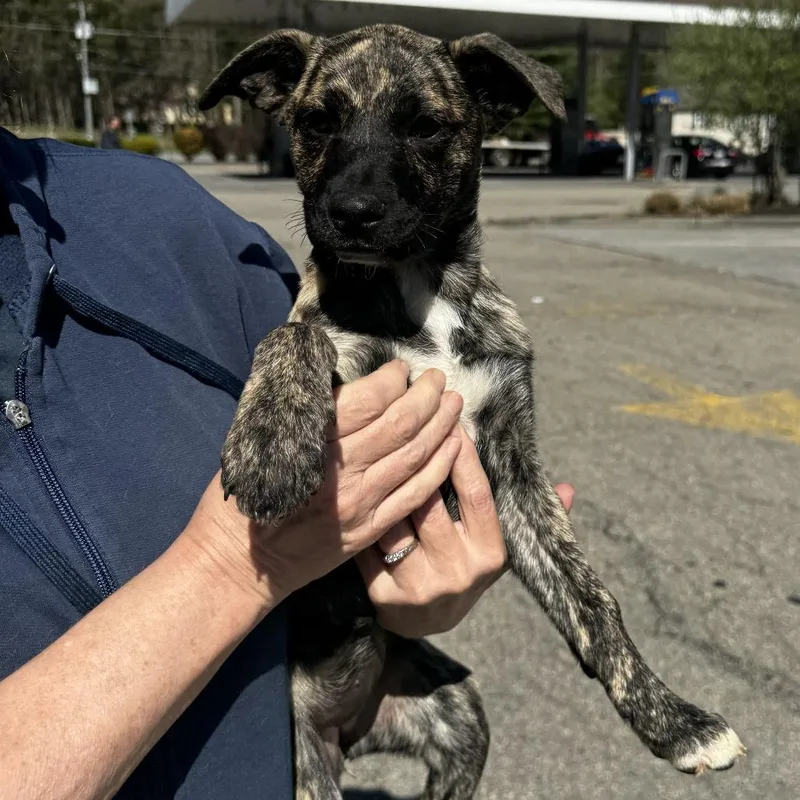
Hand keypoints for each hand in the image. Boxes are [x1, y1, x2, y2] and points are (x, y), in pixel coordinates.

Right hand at [185, 361, 465, 608]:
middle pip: (398, 425)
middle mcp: (341, 473)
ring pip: (414, 455)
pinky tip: (454, 446)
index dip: (389, 380)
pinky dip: (440, 466)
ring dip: (441, 425)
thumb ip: (305, 419)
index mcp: (309, 445)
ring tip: (454, 403)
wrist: (240, 563)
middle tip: (439, 378)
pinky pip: (416, 493)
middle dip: (426, 396)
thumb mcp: (258, 444)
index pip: (364, 402)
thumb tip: (348, 389)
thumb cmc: (242, 497)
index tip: (400, 368)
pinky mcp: (370, 528)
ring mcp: (360, 504)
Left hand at [357, 430, 574, 637]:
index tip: (449, 421)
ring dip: (385, 487)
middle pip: (430, 504)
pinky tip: (360, 488)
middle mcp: (459, 573)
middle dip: (416, 462)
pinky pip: (371, 543)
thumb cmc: (462, 567)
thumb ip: (525, 514)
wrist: (425, 623)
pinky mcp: (387, 596)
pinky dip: (366, 515)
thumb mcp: (495, 545)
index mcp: (490, 554)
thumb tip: (569, 489)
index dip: (461, 455)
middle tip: (406, 425)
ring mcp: (421, 587)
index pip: (476, 495)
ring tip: (380, 451)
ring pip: (396, 521)